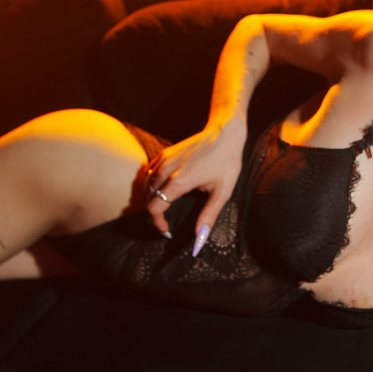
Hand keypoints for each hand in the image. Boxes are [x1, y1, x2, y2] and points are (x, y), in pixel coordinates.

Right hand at [146, 119, 247, 253]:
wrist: (225, 132)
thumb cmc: (227, 161)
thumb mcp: (223, 192)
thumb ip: (208, 216)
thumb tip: (199, 239)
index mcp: (179, 182)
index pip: (154, 208)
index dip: (157, 223)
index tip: (166, 230)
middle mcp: (166, 170)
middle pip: (148, 198)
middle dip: (154, 213)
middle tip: (167, 222)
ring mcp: (164, 159)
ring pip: (146, 185)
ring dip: (152, 198)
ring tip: (166, 207)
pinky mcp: (164, 153)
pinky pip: (149, 172)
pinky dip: (152, 184)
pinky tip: (165, 188)